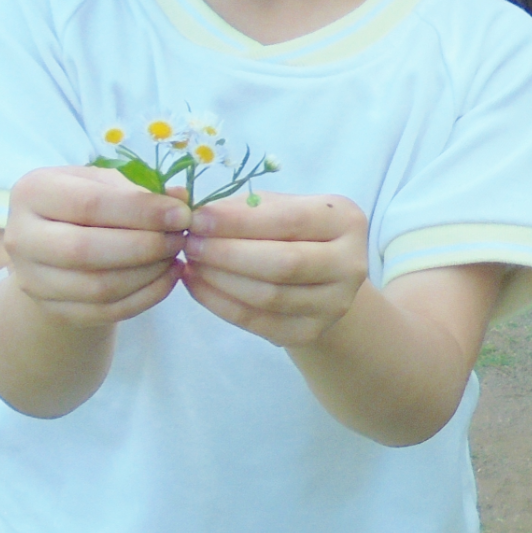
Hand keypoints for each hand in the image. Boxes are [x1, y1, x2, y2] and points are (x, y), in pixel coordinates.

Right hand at [4, 166, 190, 325]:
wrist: (54, 247)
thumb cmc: (84, 205)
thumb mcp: (106, 184)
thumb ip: (141, 190)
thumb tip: (182, 199)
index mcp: (32, 192)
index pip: (89, 204)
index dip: (141, 211)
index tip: (181, 214)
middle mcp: (21, 237)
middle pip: (87, 250)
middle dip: (145, 246)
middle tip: (180, 239)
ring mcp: (32, 280)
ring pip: (99, 287)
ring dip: (148, 274)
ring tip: (175, 257)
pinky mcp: (53, 310)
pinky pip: (106, 312)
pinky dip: (145, 297)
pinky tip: (167, 278)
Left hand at [182, 192, 367, 348]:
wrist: (321, 277)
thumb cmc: (291, 231)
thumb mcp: (275, 207)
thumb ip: (237, 205)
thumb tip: (181, 200)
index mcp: (344, 220)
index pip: (288, 221)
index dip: (238, 222)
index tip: (197, 218)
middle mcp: (350, 264)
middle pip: (282, 264)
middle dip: (227, 253)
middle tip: (189, 243)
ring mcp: (334, 304)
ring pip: (267, 297)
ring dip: (219, 279)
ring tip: (190, 262)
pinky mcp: (310, 332)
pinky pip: (257, 322)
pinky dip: (219, 304)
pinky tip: (197, 284)